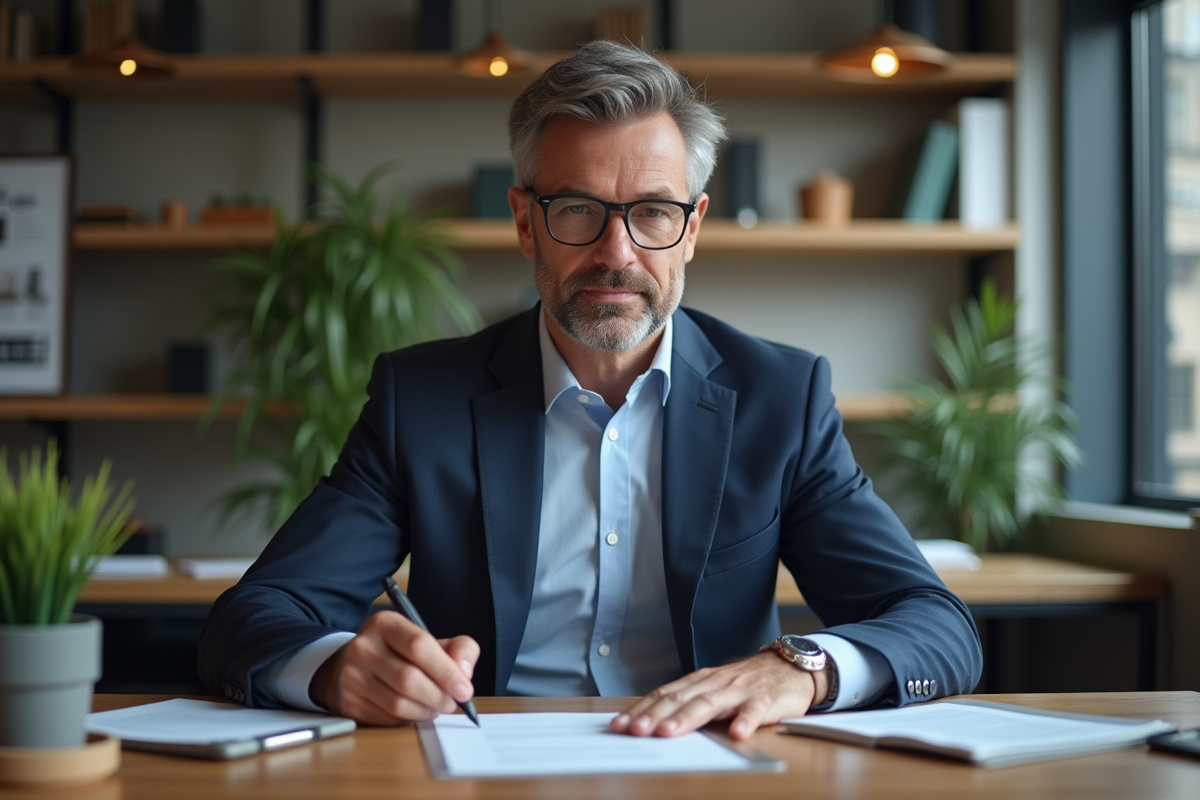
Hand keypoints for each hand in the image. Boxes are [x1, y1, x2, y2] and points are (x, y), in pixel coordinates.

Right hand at [309, 610, 479, 725]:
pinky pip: (387, 718)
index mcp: (385, 624)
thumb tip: (464, 672)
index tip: (464, 689)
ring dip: (425, 710)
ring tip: (436, 707)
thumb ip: (457, 648)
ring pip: (398, 703)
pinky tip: (414, 711)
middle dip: (438, 696)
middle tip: (452, 703)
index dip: (446, 671)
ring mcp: (352, 676)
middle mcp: (363, 647)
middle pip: (409, 679)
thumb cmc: (398, 653)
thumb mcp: (427, 639)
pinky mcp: (349, 702)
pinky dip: (408, 719)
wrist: (352, 665)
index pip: (419, 646)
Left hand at [610, 652, 827, 740]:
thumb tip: (653, 722)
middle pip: (680, 699)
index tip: (620, 725)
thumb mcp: (714, 689)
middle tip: (635, 730)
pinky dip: (745, 721)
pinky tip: (737, 734)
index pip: (664, 694)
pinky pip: (754, 711)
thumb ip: (689, 703)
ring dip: (687, 717)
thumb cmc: (746, 683)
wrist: (788, 667)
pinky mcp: (765, 700)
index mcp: (700, 682)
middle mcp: (715, 683)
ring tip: (669, 731)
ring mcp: (739, 691)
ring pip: (709, 703)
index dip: (642, 710)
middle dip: (655, 715)